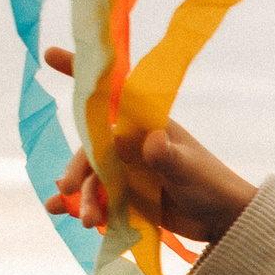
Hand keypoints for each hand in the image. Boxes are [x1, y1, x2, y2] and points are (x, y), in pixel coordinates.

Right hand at [39, 46, 256, 245]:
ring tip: (85, 220)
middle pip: (91, 151)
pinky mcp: (127, 197)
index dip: (80, 75)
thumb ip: (168, 156)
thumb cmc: (211, 184)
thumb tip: (152, 141)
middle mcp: (130, 146)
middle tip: (68, 188)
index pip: (109, 98)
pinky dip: (80, 205)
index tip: (50, 54)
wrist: (223, 220)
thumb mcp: (189, 170)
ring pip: (92, 179)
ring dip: (82, 197)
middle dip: (77, 169)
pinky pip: (96, 198)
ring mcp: (126, 172)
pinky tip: (62, 214)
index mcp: (143, 126)